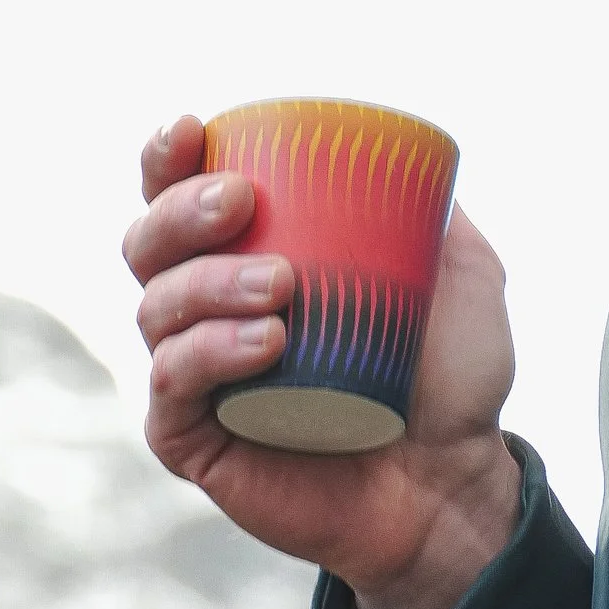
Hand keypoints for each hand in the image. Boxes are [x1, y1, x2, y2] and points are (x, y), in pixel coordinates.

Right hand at [124, 114, 522, 608]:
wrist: (457, 481)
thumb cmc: (452, 381)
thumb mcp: (460, 274)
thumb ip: (429, 208)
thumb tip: (405, 149)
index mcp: (249, 258)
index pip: (180, 196)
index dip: (166, 157)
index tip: (192, 128)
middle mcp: (206, 311)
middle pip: (147, 244)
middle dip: (178, 211)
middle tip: (239, 203)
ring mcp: (194, 376)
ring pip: (157, 309)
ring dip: (207, 283)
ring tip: (279, 288)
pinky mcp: (192, 440)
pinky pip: (171, 385)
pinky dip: (208, 355)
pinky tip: (264, 345)